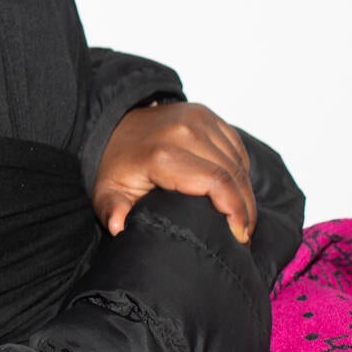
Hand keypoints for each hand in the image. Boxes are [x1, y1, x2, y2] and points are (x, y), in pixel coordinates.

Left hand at [94, 102, 255, 242]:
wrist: (116, 125)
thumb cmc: (117, 165)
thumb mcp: (107, 191)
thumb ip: (112, 210)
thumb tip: (118, 227)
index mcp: (163, 154)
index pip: (217, 183)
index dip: (235, 211)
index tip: (239, 236)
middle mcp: (185, 132)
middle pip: (232, 175)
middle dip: (245, 208)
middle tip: (244, 234)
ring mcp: (199, 119)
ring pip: (237, 162)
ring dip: (245, 192)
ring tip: (241, 218)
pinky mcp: (207, 115)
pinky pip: (235, 148)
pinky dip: (240, 171)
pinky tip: (235, 192)